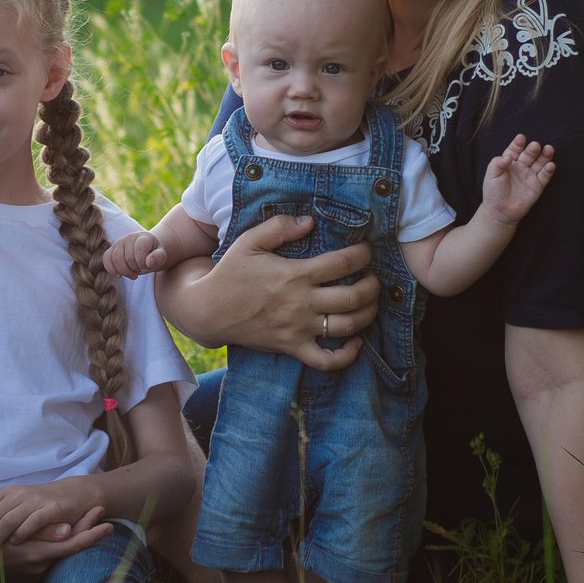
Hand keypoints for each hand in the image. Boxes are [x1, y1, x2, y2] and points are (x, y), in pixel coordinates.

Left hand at [0, 478, 102, 558]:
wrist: (72, 495)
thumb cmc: (39, 505)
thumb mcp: (15, 505)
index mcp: (5, 492)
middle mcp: (16, 494)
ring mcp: (33, 501)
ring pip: (7, 520)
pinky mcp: (50, 509)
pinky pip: (32, 521)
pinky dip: (21, 532)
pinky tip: (14, 544)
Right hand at [0, 508, 112, 582]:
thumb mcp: (13, 539)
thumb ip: (41, 534)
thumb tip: (68, 531)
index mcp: (38, 556)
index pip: (74, 546)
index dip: (92, 535)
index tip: (109, 524)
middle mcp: (41, 566)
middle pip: (72, 549)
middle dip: (88, 532)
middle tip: (103, 516)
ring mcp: (36, 570)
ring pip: (63, 552)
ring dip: (76, 536)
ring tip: (91, 518)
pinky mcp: (30, 571)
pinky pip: (51, 556)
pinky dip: (60, 544)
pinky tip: (66, 531)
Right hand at [104, 230, 167, 279]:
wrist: (147, 251)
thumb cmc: (154, 255)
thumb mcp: (161, 256)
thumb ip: (158, 258)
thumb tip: (149, 262)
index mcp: (144, 237)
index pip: (140, 249)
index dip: (142, 263)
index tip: (147, 268)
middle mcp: (130, 237)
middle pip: (128, 257)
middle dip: (135, 269)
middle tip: (141, 271)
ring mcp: (119, 243)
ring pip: (116, 258)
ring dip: (124, 271)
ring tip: (133, 275)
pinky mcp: (111, 250)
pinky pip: (106, 259)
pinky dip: (111, 269)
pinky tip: (119, 275)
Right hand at [198, 214, 377, 369]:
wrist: (208, 311)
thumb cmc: (230, 273)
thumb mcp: (250, 241)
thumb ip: (280, 227)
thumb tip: (310, 221)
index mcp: (293, 274)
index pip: (342, 264)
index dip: (362, 255)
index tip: (367, 251)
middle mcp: (301, 303)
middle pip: (353, 297)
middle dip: (373, 286)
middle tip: (375, 278)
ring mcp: (298, 329)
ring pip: (347, 326)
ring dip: (368, 314)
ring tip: (371, 303)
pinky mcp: (292, 348)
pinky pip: (326, 361)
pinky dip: (347, 356)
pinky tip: (357, 342)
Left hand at [483, 135, 555, 223]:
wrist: (500, 211)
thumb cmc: (493, 192)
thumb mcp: (491, 175)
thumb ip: (497, 163)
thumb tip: (508, 156)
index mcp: (509, 162)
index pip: (515, 149)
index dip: (518, 144)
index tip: (521, 138)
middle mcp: (521, 166)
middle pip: (529, 154)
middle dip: (532, 149)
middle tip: (535, 145)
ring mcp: (530, 175)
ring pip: (540, 162)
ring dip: (545, 156)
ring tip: (549, 149)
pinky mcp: (537, 186)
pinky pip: (544, 176)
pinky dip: (548, 170)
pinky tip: (551, 165)